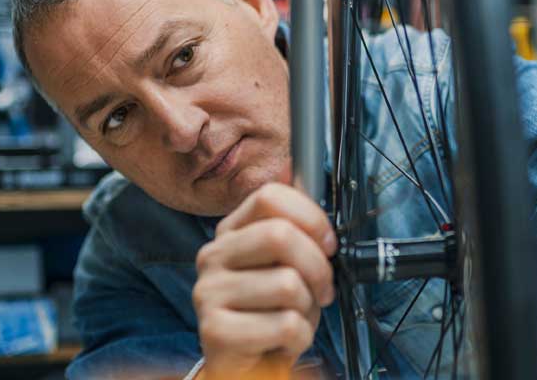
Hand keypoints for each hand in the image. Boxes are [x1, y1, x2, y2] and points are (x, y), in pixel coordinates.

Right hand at [193, 183, 336, 378]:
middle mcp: (212, 256)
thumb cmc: (271, 310)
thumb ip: (293, 226)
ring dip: (308, 308)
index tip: (328, 243)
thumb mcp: (284, 263)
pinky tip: (283, 340)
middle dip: (317, 267)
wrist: (246, 363)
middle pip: (280, 235)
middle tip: (322, 289)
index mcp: (230, 232)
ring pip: (288, 285)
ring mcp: (208, 293)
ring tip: (295, 317)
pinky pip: (284, 325)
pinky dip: (300, 337)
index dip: (311, 216)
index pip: (269, 197)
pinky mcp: (215, 330)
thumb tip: (298, 175)